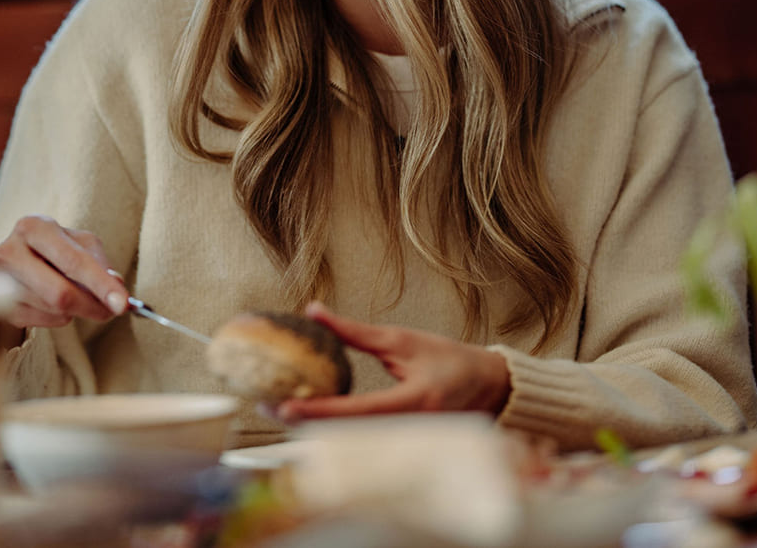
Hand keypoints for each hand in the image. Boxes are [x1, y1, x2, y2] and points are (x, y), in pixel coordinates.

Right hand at [0, 215, 128, 328]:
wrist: (14, 259)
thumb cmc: (54, 250)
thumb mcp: (79, 245)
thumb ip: (99, 264)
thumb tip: (116, 287)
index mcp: (35, 227)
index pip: (73, 261)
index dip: (101, 284)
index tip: (123, 304)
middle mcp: (11, 251)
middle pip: (60, 293)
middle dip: (92, 306)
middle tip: (111, 312)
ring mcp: (0, 281)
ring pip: (52, 309)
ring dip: (76, 310)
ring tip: (80, 298)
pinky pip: (40, 321)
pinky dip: (58, 317)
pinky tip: (56, 303)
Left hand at [274, 301, 510, 423]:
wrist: (487, 387)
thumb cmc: (447, 360)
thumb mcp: (401, 339)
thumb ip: (355, 332)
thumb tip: (314, 312)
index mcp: (413, 401)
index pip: (358, 411)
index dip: (319, 411)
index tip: (286, 405)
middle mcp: (411, 429)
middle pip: (349, 435)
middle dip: (306, 423)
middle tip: (268, 405)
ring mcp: (408, 442)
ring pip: (353, 441)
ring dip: (316, 427)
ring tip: (278, 408)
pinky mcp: (403, 445)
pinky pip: (363, 440)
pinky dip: (334, 429)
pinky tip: (310, 416)